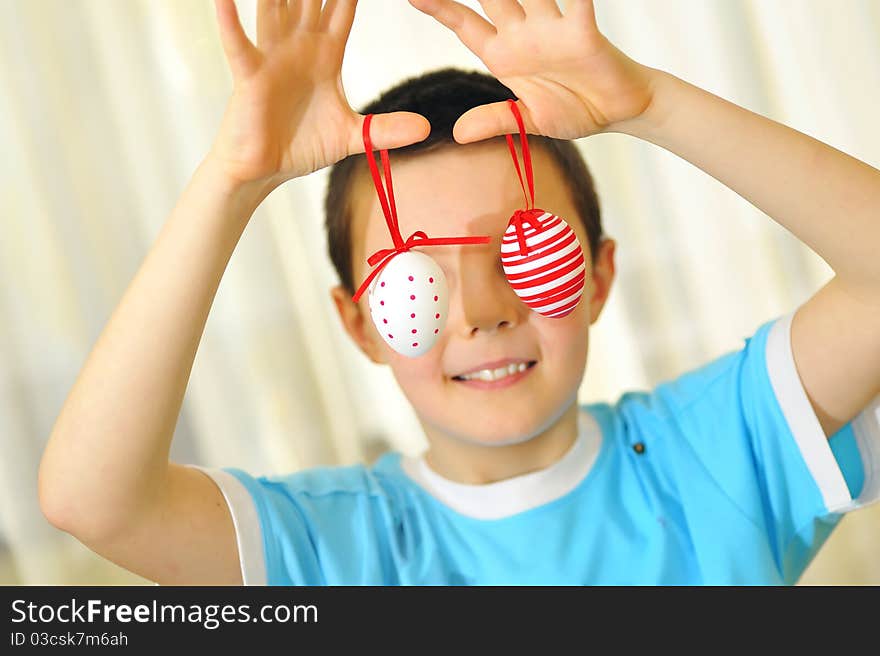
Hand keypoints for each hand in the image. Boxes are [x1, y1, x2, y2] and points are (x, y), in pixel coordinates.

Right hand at [209, 0, 429, 185]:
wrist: (263, 171)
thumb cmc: (300, 147)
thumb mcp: (352, 137)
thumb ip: (385, 129)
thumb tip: (427, 128)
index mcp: (325, 55)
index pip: (343, 7)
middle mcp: (298, 46)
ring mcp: (272, 57)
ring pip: (274, 6)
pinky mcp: (250, 75)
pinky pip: (239, 44)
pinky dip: (230, 21)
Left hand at [407, 0, 656, 141]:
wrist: (619, 110)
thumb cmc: (575, 110)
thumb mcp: (530, 121)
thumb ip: (497, 120)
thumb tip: (458, 134)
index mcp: (504, 55)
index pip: (465, 25)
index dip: (441, 9)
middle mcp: (523, 34)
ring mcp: (552, 29)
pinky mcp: (583, 32)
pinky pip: (575, 4)